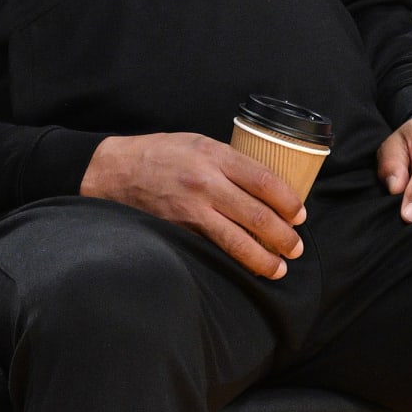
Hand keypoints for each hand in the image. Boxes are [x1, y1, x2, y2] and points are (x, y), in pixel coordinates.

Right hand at [81, 132, 306, 279]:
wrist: (112, 171)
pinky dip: (236, 261)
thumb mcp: (197, 143)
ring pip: (239, 240)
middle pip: (259, 215)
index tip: (300, 214)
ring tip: (279, 267)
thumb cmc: (159, 155)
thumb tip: (266, 186)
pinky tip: (248, 267)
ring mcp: (190, 210)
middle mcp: (204, 182)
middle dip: (284, 236)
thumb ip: (228, 161)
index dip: (289, 202)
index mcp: (213, 155)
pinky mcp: (179, 230)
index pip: (265, 181)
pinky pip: (215, 250)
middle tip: (295, 247)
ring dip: (265, 258)